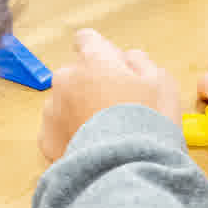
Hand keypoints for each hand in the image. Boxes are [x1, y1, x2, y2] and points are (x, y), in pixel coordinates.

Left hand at [38, 27, 180, 160]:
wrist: (126, 168)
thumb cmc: (148, 121)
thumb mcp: (161, 83)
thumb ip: (140, 62)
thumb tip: (127, 58)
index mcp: (92, 59)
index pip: (87, 39)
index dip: (102, 54)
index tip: (114, 70)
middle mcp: (65, 78)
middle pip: (75, 73)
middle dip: (91, 84)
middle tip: (115, 108)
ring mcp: (52, 109)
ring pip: (65, 101)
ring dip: (78, 110)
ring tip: (105, 134)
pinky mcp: (47, 139)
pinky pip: (58, 130)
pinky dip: (70, 135)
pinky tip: (92, 148)